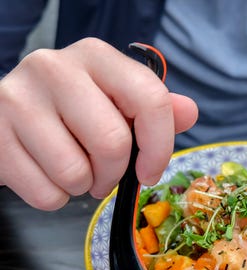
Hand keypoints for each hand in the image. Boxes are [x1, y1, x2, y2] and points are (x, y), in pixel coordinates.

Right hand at [0, 38, 197, 209]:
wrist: (6, 117)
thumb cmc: (71, 113)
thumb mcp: (114, 102)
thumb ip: (153, 110)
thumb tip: (189, 112)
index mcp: (96, 58)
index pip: (151, 100)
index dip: (159, 147)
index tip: (150, 172)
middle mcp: (54, 68)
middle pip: (112, 144)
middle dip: (114, 174)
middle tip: (103, 173)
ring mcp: (18, 100)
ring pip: (75, 173)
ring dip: (83, 186)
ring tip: (74, 170)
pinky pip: (46, 194)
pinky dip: (55, 197)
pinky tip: (47, 173)